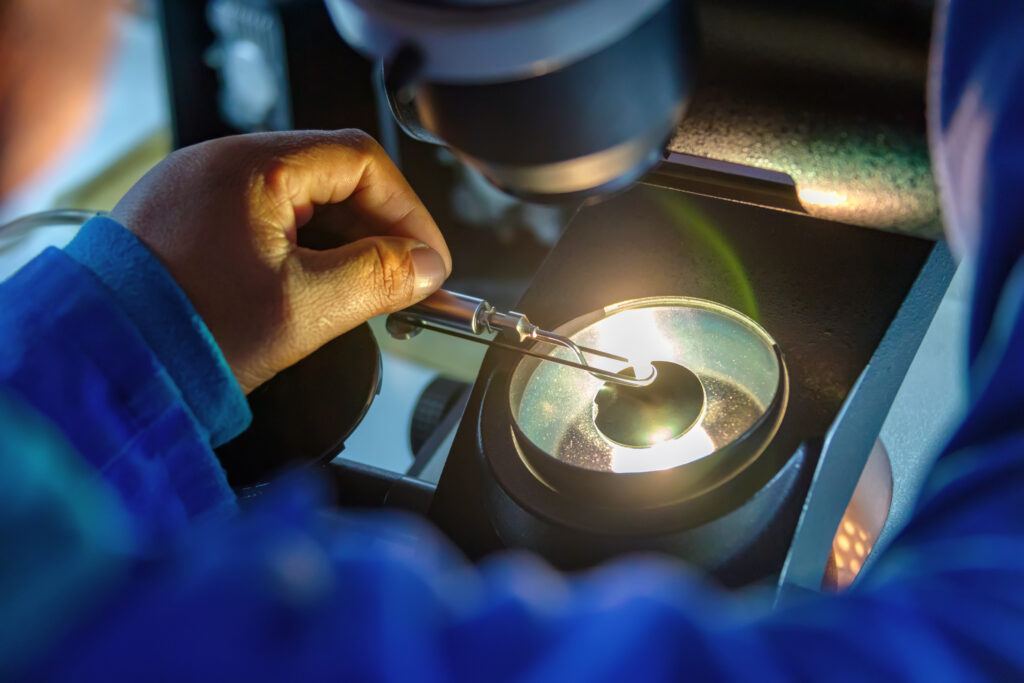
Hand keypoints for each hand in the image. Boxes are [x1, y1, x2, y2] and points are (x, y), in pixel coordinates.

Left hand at [111, 129, 450, 393]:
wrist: (104, 364)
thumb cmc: (182, 331)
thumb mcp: (303, 308)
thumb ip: (378, 277)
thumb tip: (425, 267)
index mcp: (251, 166)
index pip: (362, 162)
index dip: (409, 212)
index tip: (429, 260)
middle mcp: (221, 163)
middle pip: (333, 177)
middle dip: (379, 229)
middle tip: (403, 281)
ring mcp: (201, 189)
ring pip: (302, 201)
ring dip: (343, 240)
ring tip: (362, 292)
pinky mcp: (190, 220)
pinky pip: (266, 219)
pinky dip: (303, 248)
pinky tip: (316, 286)